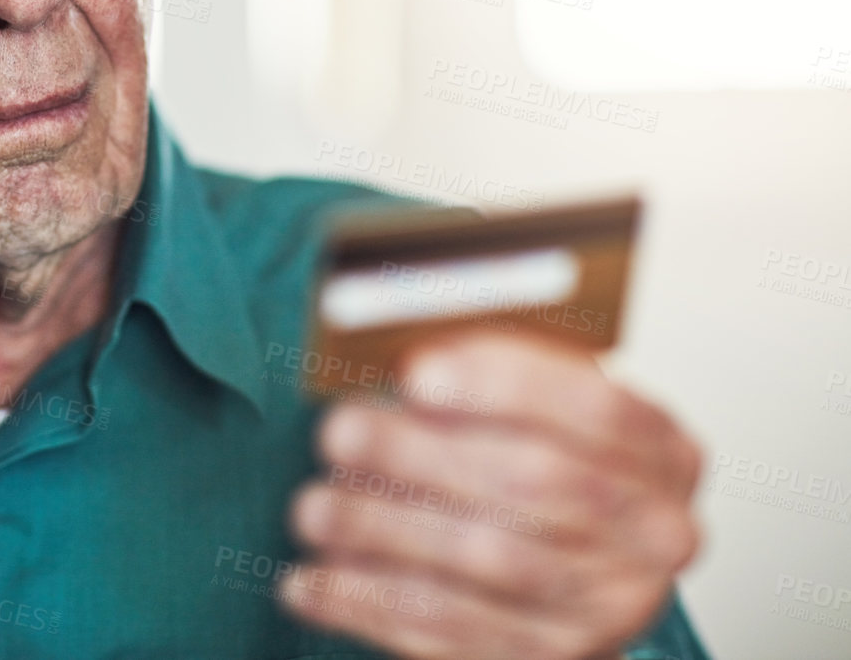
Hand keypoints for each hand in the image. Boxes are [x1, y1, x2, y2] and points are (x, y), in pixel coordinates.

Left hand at [279, 333, 702, 659]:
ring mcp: (609, 606)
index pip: (596, 408)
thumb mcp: (531, 401)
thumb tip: (392, 343)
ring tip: (313, 508)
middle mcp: (655, 533)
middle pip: (535, 484)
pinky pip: (453, 634)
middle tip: (339, 432)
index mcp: (663, 451)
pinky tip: (309, 582)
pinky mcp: (549, 657)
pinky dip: (370, 604)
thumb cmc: (536, 456)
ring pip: (489, 562)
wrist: (571, 564)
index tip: (416, 373)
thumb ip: (482, 369)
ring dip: (385, 532)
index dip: (504, 386)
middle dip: (422, 455)